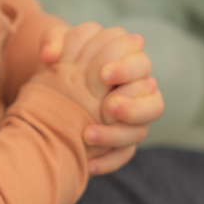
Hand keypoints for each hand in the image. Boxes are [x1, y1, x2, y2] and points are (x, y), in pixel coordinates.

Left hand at [37, 22, 162, 174]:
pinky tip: (87, 164)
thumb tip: (50, 54)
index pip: (142, 64)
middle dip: (132, 106)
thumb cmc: (62, 64)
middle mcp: (135, 96)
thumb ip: (54, 39)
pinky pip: (122, 155)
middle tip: (107, 106)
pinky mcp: (120, 143)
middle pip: (153, 102)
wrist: (51, 92)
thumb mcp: (57, 47)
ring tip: (88, 135)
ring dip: (117, 134)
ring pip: (140, 131)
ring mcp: (130, 121)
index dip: (127, 69)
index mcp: (127, 67)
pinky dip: (107, 161)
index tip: (103, 75)